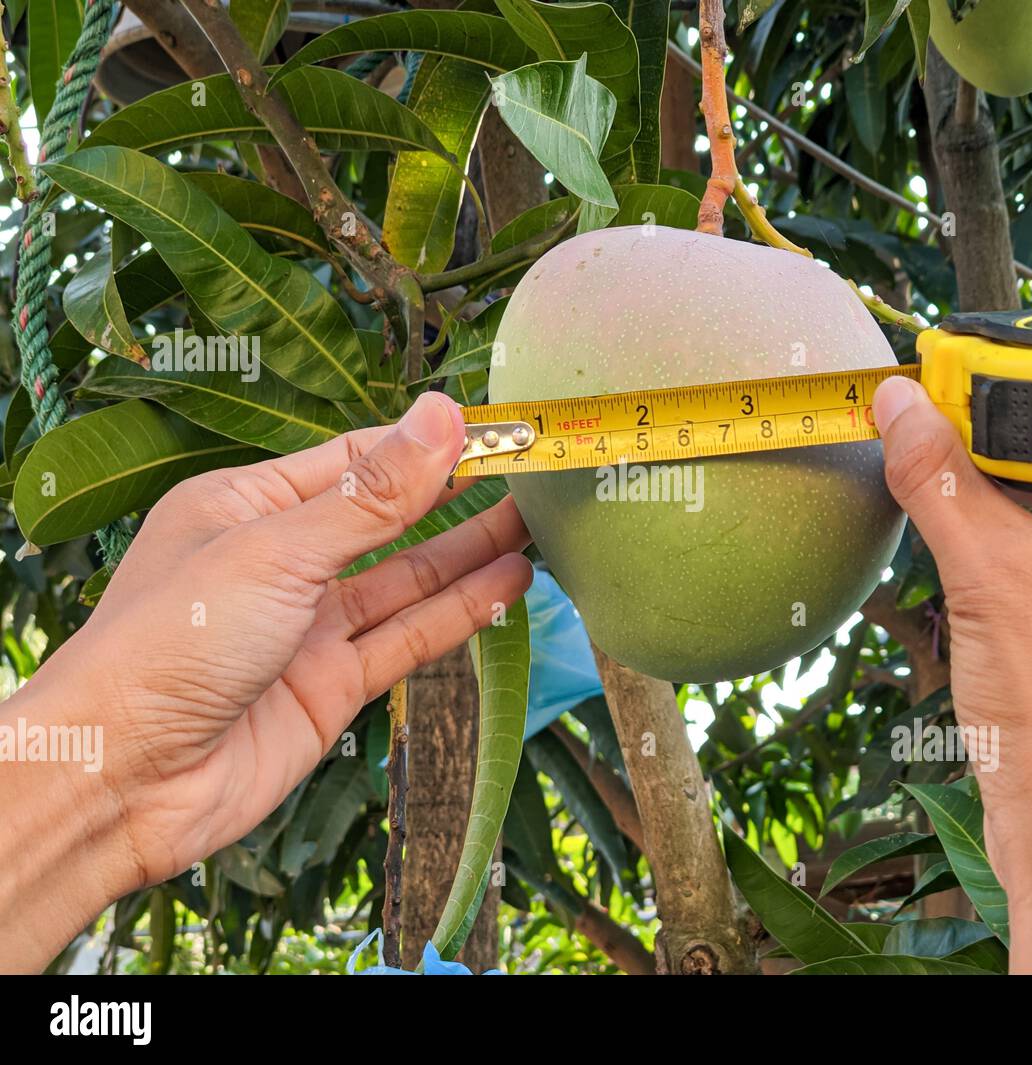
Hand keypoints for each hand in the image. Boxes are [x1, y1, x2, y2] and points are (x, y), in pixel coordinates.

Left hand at [0, 392, 531, 970]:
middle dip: (455, 493)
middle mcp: (280, 561)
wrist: (123, 782)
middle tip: (532, 470)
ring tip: (538, 520)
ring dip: (470, 550)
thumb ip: (372, 495)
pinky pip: (408, 637)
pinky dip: (460, 611)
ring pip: (406, 579)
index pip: (354, 460)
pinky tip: (509, 582)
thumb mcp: (277, 551)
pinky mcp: (331, 686)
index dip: (426, 443)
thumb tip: (442, 414)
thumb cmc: (171, 643)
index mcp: (246, 506)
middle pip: (386, 517)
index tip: (496, 428)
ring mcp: (308, 627)